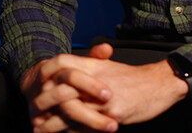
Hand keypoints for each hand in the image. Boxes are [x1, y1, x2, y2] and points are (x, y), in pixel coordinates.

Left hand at [26, 43, 189, 130]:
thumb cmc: (134, 79)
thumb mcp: (110, 67)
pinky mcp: (112, 113)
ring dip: (52, 124)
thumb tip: (67, 78)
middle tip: (32, 115)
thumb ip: (89, 68)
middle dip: (44, 105)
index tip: (36, 89)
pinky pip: (86, 125)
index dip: (46, 77)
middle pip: (61, 91)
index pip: (61, 66)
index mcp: (93, 66)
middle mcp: (95, 80)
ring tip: (40, 130)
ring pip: (70, 111)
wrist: (160, 84)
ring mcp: (103, 98)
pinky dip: (72, 132)